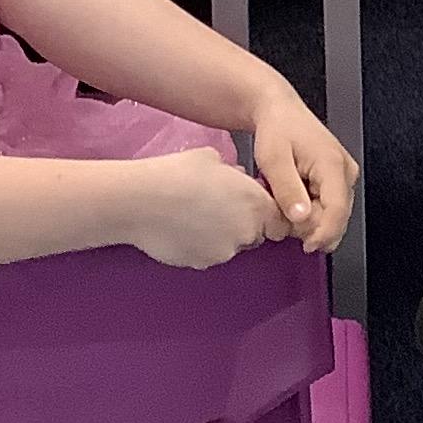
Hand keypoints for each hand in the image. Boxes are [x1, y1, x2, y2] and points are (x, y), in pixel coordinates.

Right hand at [129, 147, 287, 268]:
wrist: (141, 201)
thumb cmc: (176, 173)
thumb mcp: (212, 158)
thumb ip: (234, 174)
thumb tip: (236, 180)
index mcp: (255, 202)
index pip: (281, 221)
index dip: (268, 215)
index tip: (252, 207)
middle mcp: (246, 231)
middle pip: (256, 234)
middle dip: (244, 225)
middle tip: (218, 208)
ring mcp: (224, 252)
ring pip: (231, 246)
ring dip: (221, 236)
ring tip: (194, 218)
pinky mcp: (202, 264)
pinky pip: (208, 255)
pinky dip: (200, 246)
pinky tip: (181, 230)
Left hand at [250, 88, 356, 254]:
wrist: (278, 111)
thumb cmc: (277, 129)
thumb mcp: (273, 159)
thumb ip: (288, 189)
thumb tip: (302, 218)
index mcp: (333, 164)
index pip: (338, 210)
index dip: (324, 233)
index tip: (307, 247)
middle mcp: (345, 172)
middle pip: (336, 217)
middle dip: (310, 225)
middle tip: (281, 212)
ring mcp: (344, 177)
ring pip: (332, 215)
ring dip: (308, 218)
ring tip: (284, 199)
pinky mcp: (338, 181)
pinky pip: (327, 207)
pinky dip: (309, 210)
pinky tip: (293, 197)